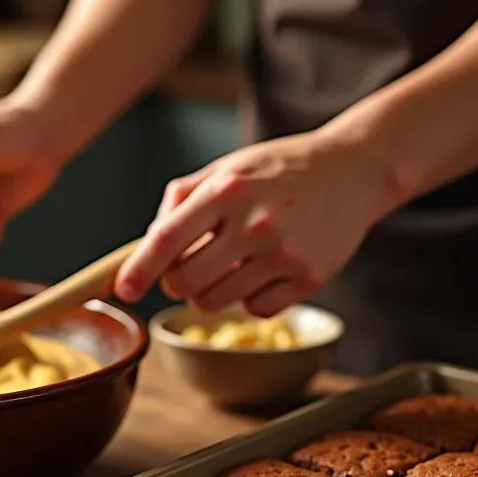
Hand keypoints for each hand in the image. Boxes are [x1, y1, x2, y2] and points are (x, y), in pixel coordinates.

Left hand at [114, 128, 398, 314]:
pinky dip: (250, 298)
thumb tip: (148, 243)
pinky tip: (264, 270)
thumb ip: (183, 198)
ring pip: (216, 301)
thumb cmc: (280, 169)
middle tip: (189, 266)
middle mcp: (255, 223)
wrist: (354, 171)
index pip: (168, 238)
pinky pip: (256, 309)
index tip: (123, 290)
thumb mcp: (227, 167)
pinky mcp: (310, 278)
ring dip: (210, 291)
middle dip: (177, 281)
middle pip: (186, 282)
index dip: (139, 269)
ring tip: (230, 263)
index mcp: (227, 190)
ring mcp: (284, 253)